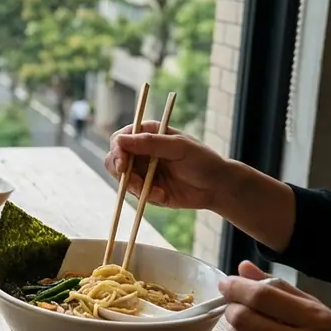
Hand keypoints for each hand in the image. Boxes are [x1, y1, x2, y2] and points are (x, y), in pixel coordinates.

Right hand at [103, 122, 228, 209]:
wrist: (217, 187)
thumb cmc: (202, 161)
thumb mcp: (179, 148)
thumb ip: (150, 143)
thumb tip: (120, 140)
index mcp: (148, 134)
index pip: (120, 139)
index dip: (117, 150)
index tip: (123, 164)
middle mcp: (141, 152)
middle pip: (114, 159)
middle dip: (121, 172)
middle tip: (136, 183)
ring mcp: (142, 171)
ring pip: (121, 178)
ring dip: (134, 187)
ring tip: (155, 192)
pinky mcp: (145, 189)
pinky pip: (134, 194)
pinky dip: (146, 196)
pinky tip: (163, 195)